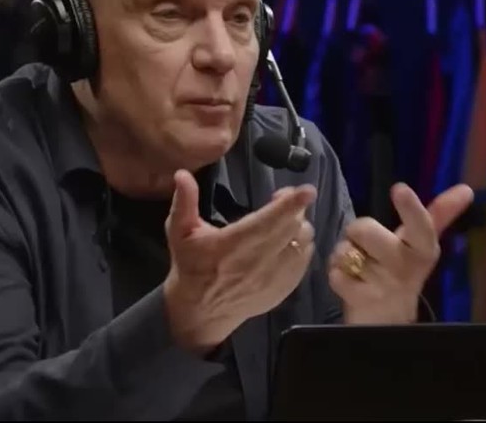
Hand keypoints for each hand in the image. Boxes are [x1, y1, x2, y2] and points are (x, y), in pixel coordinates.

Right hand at [162, 170, 316, 354]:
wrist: (201, 312)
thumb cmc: (190, 266)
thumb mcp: (178, 232)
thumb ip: (184, 201)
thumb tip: (182, 174)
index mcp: (232, 244)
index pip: (269, 220)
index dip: (290, 204)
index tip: (306, 191)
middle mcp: (257, 261)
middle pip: (291, 228)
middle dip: (295, 208)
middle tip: (284, 198)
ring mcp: (273, 278)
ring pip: (302, 244)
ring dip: (300, 226)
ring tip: (286, 220)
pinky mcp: (283, 289)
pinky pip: (304, 262)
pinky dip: (302, 246)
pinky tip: (290, 240)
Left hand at [328, 183, 473, 324]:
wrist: (391, 322)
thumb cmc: (402, 272)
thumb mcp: (420, 244)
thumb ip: (440, 214)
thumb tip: (467, 188)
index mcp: (423, 249)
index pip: (421, 225)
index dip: (410, 208)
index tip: (399, 188)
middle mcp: (407, 267)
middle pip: (365, 228)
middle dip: (357, 232)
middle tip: (366, 246)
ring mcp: (385, 286)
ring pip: (346, 250)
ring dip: (343, 255)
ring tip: (357, 267)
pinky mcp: (364, 302)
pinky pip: (336, 273)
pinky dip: (336, 275)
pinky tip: (349, 284)